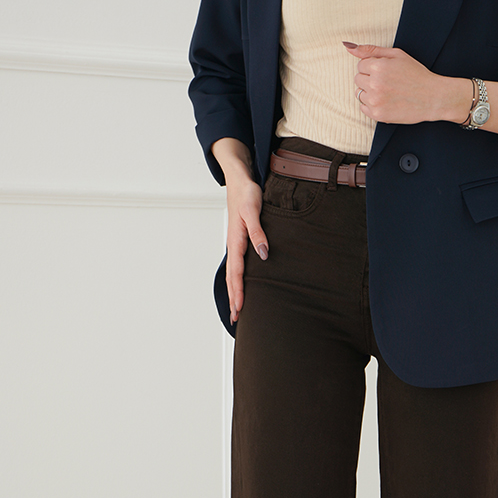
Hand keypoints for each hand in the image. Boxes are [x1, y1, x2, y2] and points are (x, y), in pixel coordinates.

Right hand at [211, 138, 268, 322]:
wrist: (239, 179)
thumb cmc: (247, 193)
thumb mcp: (254, 209)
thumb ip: (258, 232)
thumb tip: (264, 254)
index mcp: (237, 239)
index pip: (237, 272)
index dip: (239, 291)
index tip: (240, 307)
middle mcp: (234, 245)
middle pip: (233, 277)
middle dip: (234, 298)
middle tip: (235, 319)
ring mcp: (236, 245)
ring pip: (234, 274)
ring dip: (234, 292)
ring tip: (236, 310)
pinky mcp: (240, 242)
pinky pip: (237, 267)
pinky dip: (237, 281)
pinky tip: (241, 288)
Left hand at [344, 42, 468, 124]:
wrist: (432, 97)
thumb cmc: (416, 74)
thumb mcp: (396, 55)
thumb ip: (371, 50)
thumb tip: (348, 47)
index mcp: (378, 67)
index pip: (360, 65)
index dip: (373, 67)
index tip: (386, 72)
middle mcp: (374, 84)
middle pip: (358, 79)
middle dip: (369, 79)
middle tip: (387, 82)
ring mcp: (375, 101)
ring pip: (359, 94)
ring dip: (369, 93)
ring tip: (387, 92)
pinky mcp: (378, 115)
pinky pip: (363, 109)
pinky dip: (372, 105)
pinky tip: (386, 101)